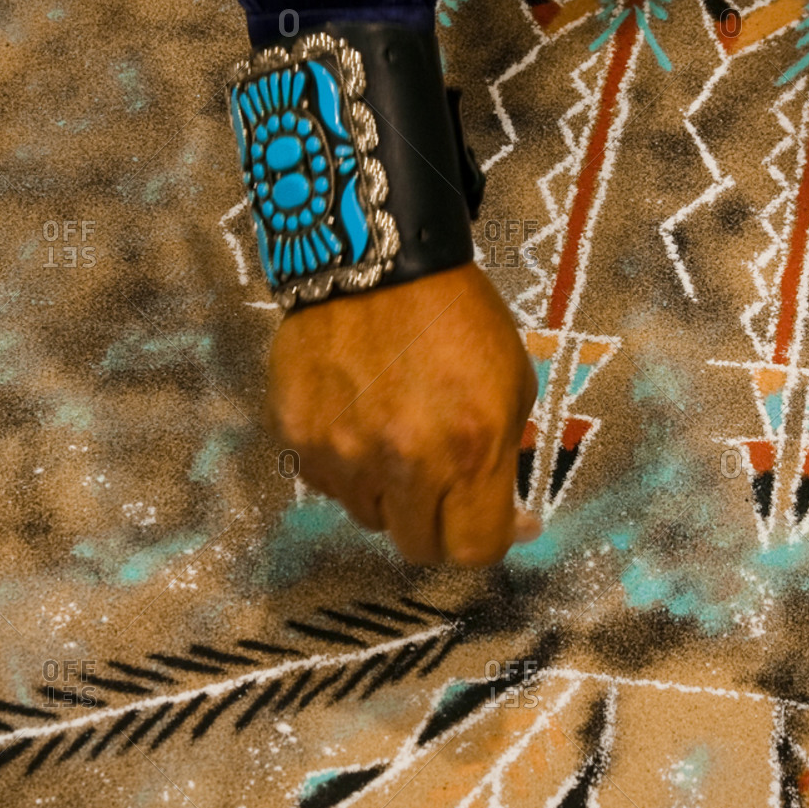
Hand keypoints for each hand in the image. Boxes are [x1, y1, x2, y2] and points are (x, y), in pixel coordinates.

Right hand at [266, 262, 539, 565]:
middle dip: (436, 523)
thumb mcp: (511, 382)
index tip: (497, 520)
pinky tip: (355, 416)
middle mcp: (404, 462)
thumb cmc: (456, 315)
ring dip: (386, 492)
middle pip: (417, 546)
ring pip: (366, 514)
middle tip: (441, 486)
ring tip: (392, 435)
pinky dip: (343, 463)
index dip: (490, 539)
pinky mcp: (297, 435)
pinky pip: (325, 478)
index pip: (475, 550)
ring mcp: (342, 453)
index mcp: (469, 449)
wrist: (373, 257)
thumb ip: (503, 457)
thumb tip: (505, 515)